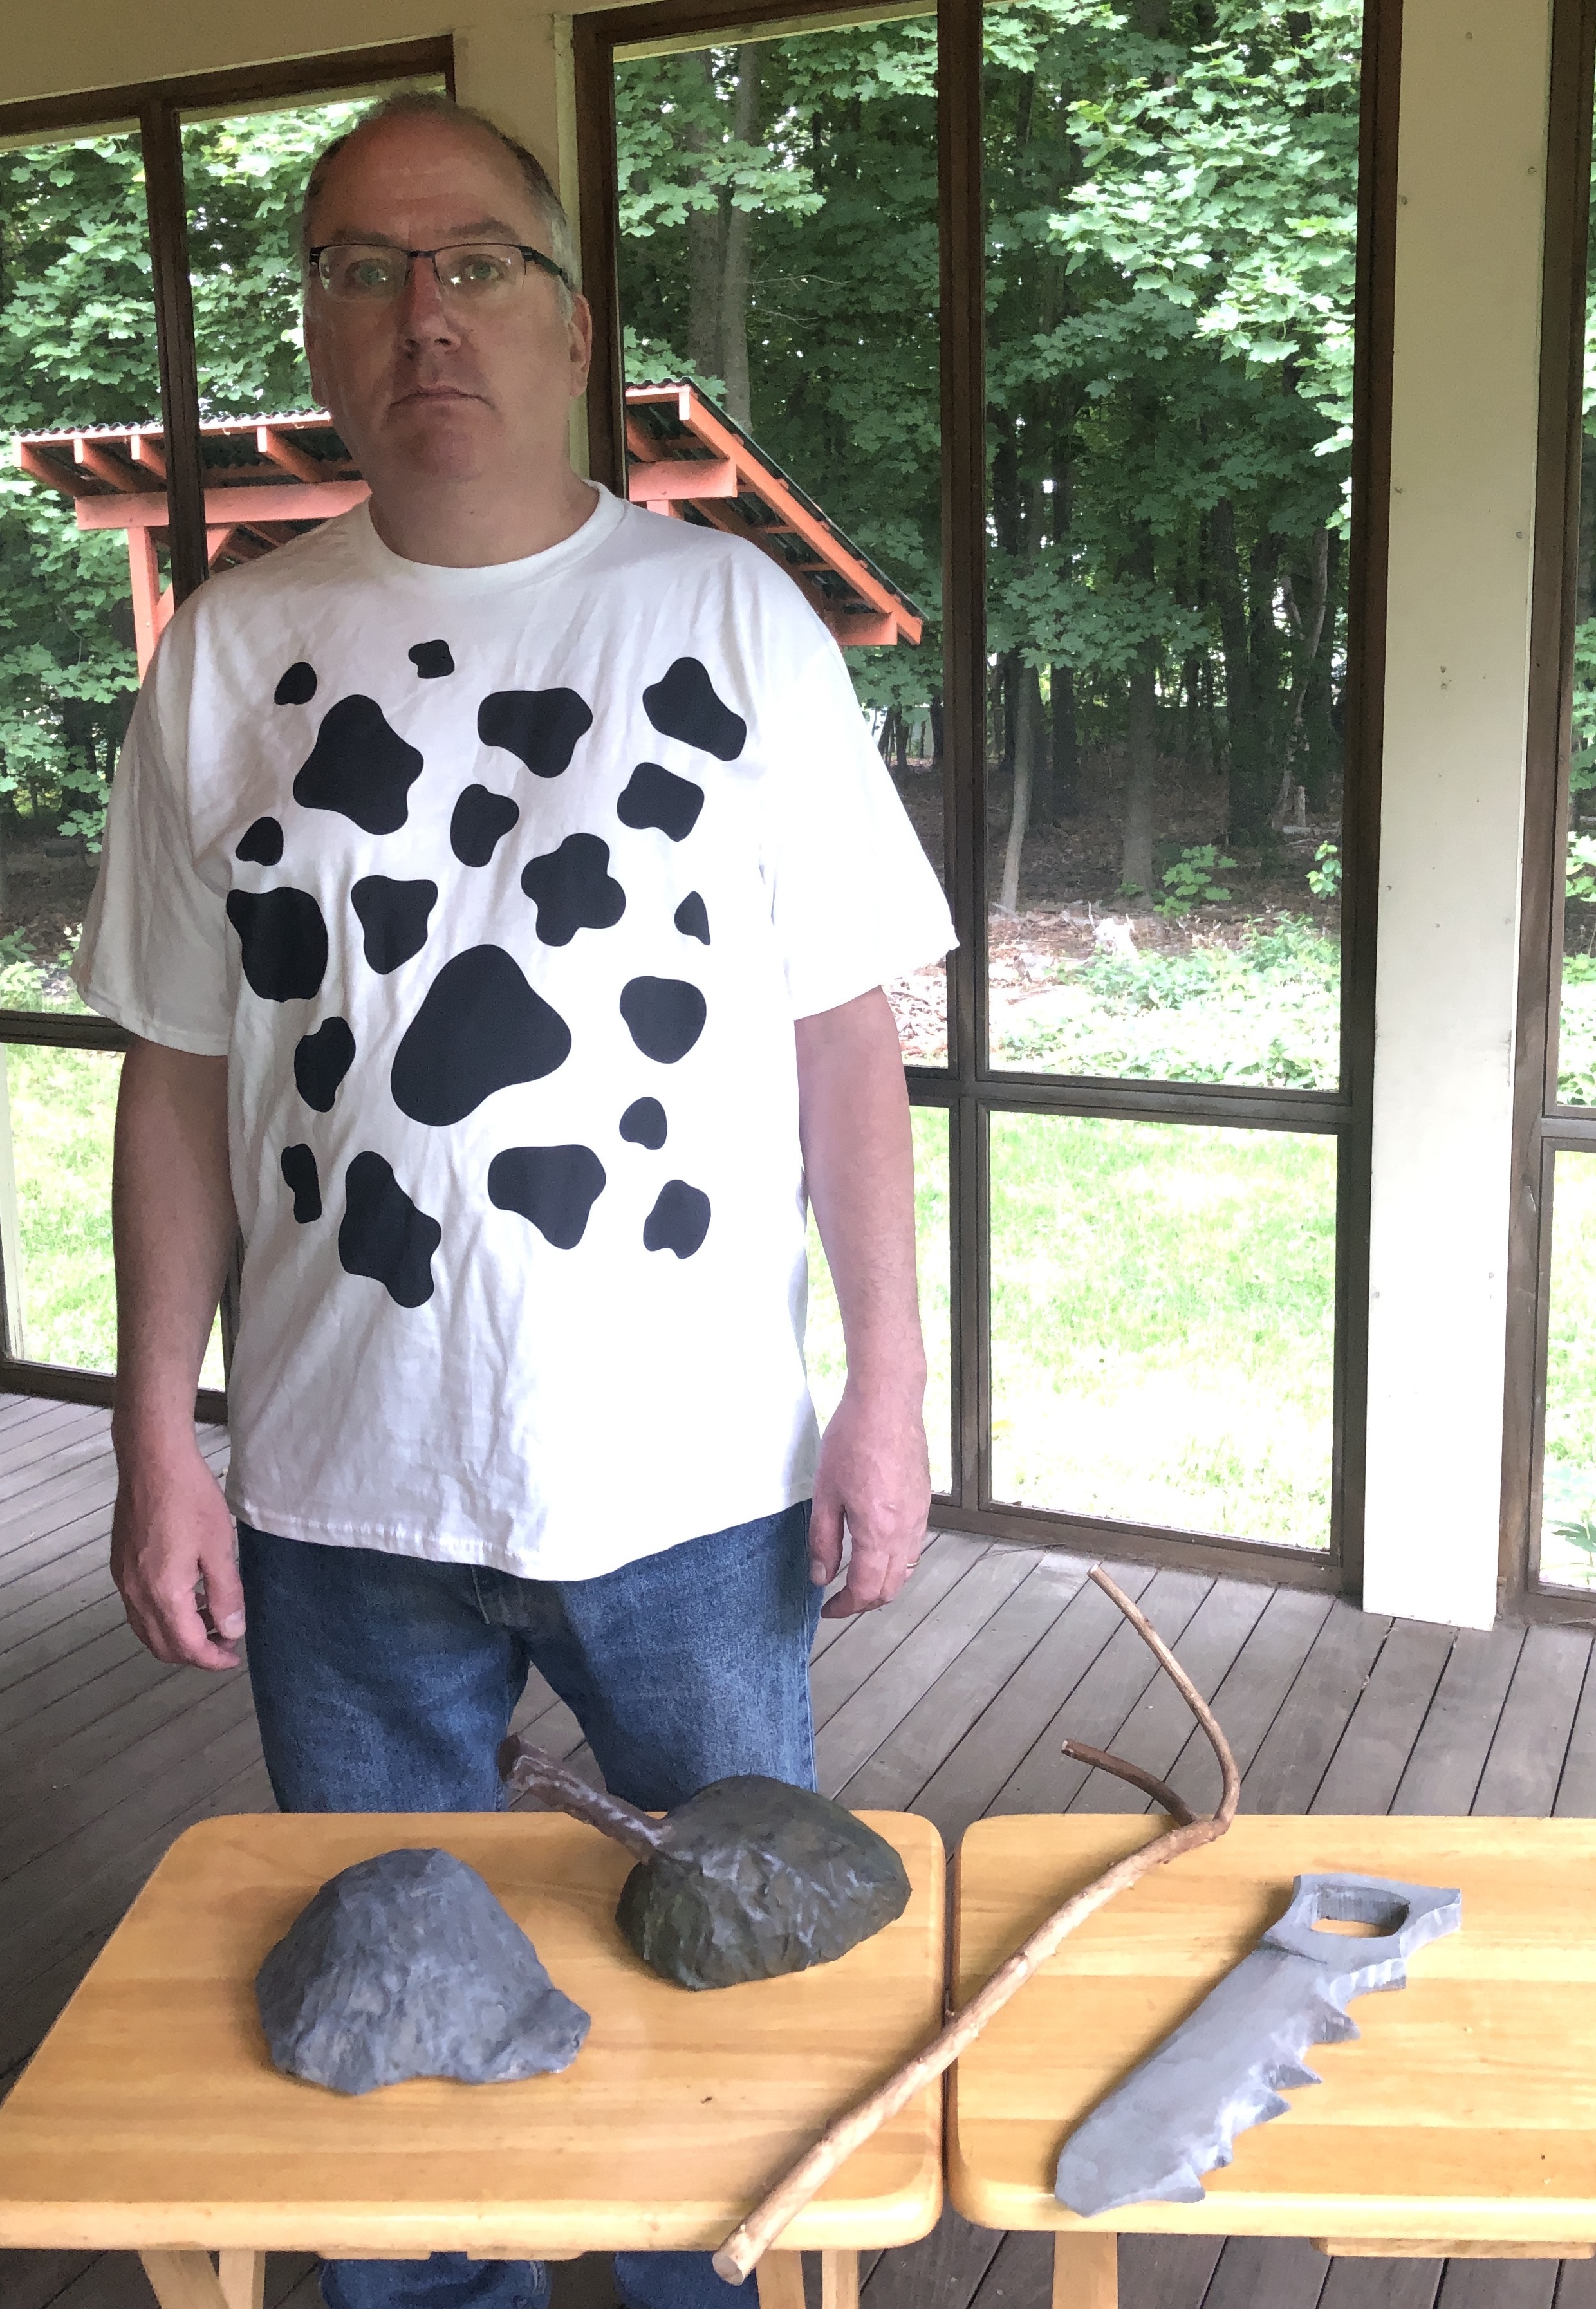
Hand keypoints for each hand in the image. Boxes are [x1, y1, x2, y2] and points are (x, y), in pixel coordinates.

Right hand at [110, 1439, 243, 1669]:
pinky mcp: (120, 1566)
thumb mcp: (219, 1547)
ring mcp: (123, 1581)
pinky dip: (162, 1616)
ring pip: (147, 1630)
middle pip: (162, 1646)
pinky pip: (138, 1608)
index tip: (234, 1657)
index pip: (186, 1647)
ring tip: (211, 1619)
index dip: (212, 1659)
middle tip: (225, 1641)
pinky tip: (188, 1596)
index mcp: (163, 1593)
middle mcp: (135, 1594)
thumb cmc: (189, 1498)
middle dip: (195, 1653)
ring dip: (177, 1636)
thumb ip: (227, 1594)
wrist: (152, 1462)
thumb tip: (232, 1631)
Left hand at [808, 1381, 929, 1616]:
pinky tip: (874, 1549)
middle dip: (865, 1601)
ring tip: (855, 1578)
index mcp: (878, 1532)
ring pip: (906, 1570)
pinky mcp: (923, 1503)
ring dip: (882, 1583)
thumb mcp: (825, 1493)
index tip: (828, 1608)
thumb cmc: (853, 1440)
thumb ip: (823, 1540)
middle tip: (839, 1599)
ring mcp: (919, 1517)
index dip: (845, 1607)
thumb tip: (821, 1576)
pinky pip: (913, 1547)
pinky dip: (895, 1562)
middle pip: (891, 1587)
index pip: (866, 1589)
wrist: (887, 1403)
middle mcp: (905, 1531)